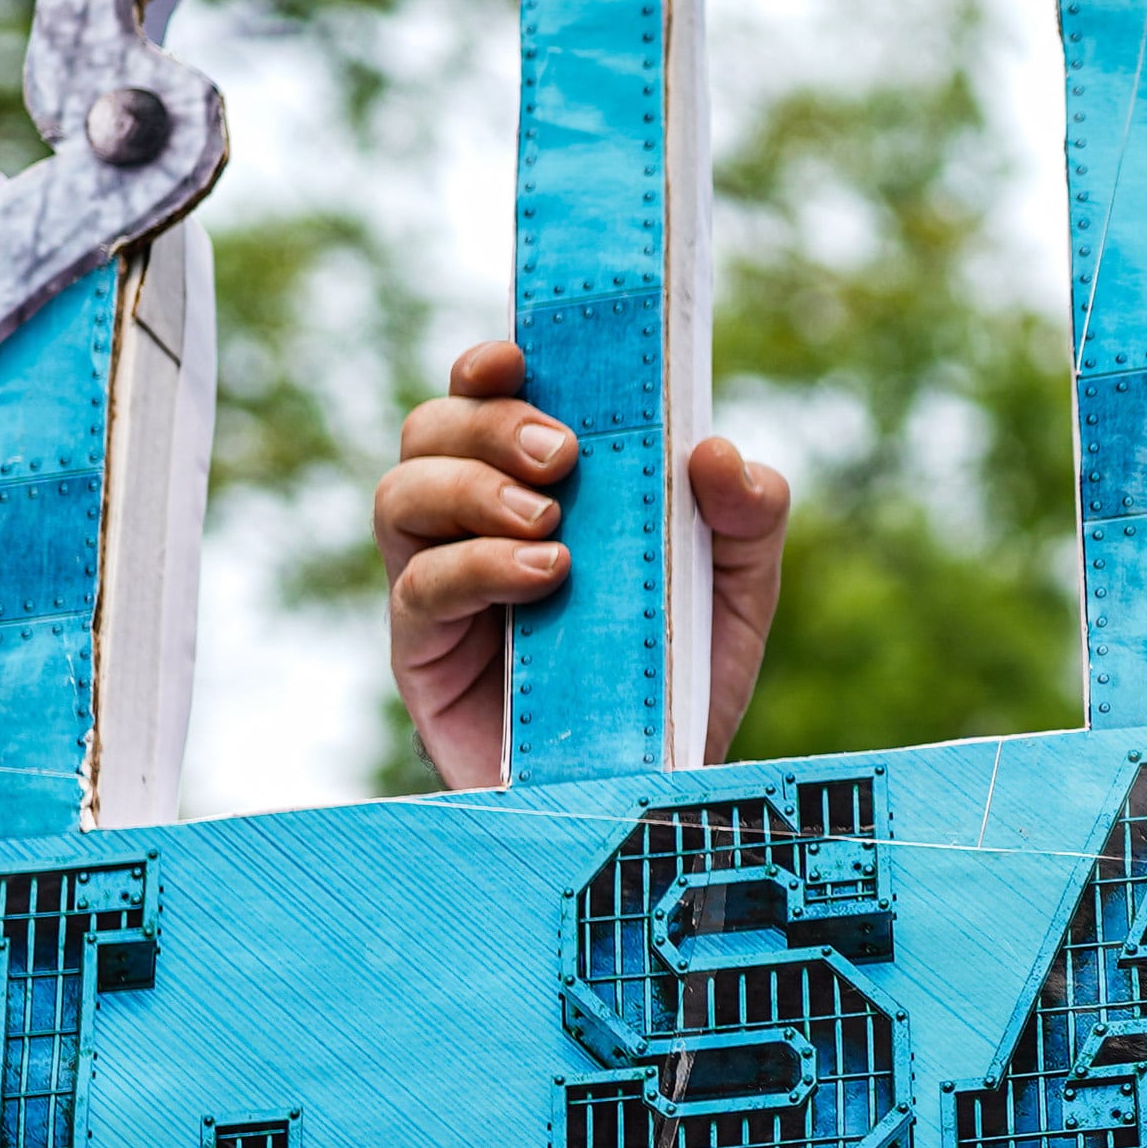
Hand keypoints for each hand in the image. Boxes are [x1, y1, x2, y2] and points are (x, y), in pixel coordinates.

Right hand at [376, 338, 790, 787]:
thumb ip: (746, 517)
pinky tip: (544, 576)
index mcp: (538, 485)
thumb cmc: (677, 676)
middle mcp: (473, 522)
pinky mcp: (422, 652)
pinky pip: (418, 588)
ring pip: (401, 494)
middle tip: (562, 455)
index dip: (488, 365)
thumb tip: (714, 450)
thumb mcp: (737, 592)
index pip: (487, 397)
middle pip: (431, 430)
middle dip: (486, 422)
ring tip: (551, 524)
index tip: (519, 356)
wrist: (647, 791)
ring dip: (471, 488)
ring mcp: (438, 583)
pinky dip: (477, 566)